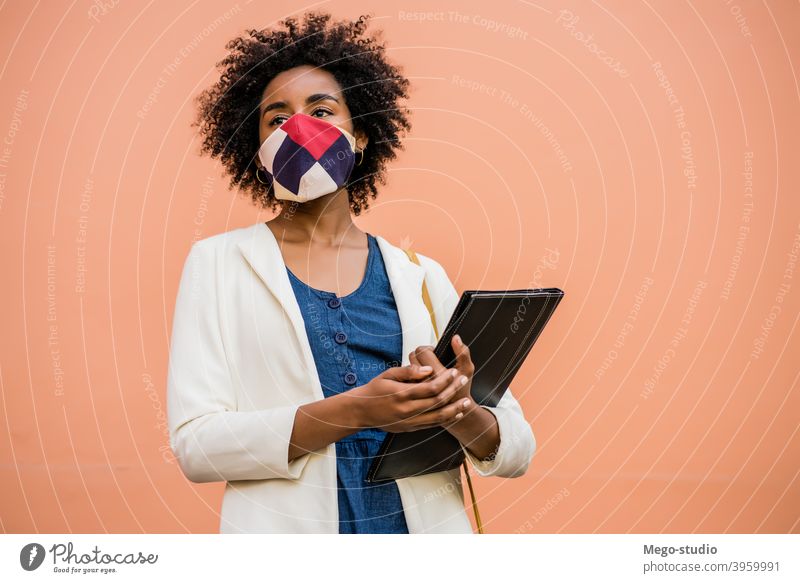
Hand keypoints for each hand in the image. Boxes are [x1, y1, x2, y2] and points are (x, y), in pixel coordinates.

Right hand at [348, 363, 468, 431]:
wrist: (361, 412)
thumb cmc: (374, 390)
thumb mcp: (387, 375)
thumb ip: (408, 371)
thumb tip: (427, 369)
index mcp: (402, 395)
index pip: (430, 388)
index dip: (445, 380)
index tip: (454, 372)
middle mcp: (407, 410)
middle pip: (437, 401)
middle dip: (454, 390)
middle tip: (464, 380)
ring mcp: (409, 421)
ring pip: (438, 417)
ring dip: (454, 409)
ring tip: (466, 402)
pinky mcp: (410, 428)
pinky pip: (432, 425)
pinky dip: (446, 419)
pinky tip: (454, 413)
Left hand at [409, 334, 476, 426]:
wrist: (456, 411)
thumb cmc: (462, 388)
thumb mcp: (467, 370)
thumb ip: (463, 353)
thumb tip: (455, 338)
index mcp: (438, 374)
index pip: (421, 351)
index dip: (427, 349)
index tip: (433, 352)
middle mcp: (425, 382)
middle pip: (413, 356)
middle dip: (420, 355)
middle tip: (428, 359)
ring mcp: (417, 390)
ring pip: (408, 367)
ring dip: (415, 365)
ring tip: (425, 369)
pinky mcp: (413, 395)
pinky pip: (407, 378)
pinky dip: (413, 375)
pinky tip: (421, 378)